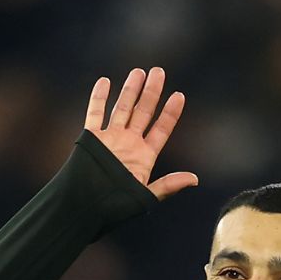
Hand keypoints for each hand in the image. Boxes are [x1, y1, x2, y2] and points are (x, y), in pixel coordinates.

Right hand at [83, 67, 198, 200]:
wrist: (86, 208)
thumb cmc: (115, 207)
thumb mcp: (145, 196)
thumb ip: (168, 185)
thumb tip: (194, 179)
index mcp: (144, 156)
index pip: (161, 129)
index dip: (170, 113)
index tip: (179, 95)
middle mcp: (128, 144)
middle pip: (142, 112)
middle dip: (151, 92)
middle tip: (159, 72)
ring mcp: (110, 139)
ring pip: (121, 108)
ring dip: (130, 90)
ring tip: (138, 72)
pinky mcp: (91, 139)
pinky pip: (94, 114)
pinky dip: (98, 98)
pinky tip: (105, 81)